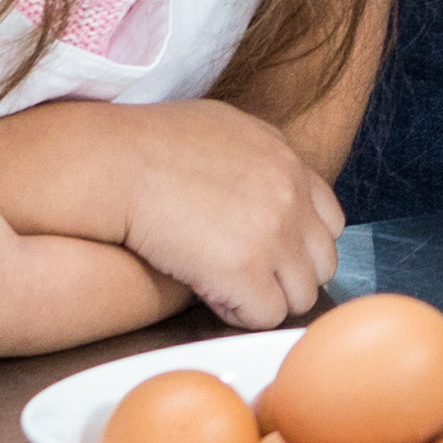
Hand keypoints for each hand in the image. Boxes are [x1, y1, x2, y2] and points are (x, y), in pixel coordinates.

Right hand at [93, 95, 344, 328]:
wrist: (112, 164)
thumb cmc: (146, 144)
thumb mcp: (220, 127)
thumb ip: (255, 154)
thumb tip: (257, 177)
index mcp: (287, 160)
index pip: (330, 220)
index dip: (299, 243)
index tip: (268, 250)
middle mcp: (291, 195)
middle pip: (323, 262)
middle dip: (289, 276)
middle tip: (247, 277)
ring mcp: (273, 234)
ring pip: (301, 296)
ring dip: (266, 299)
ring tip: (227, 289)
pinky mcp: (245, 270)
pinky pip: (266, 316)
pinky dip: (242, 315)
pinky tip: (211, 297)